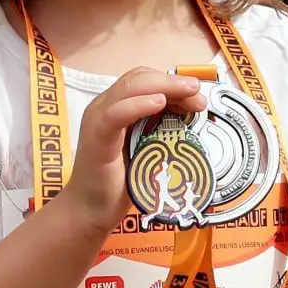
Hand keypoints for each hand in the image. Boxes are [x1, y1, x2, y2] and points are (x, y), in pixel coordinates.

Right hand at [63, 69, 205, 237]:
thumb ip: (159, 132)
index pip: (144, 80)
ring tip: (188, 92)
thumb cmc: (117, 183)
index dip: (173, 83)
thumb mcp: (145, 150)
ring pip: (129, 88)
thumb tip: (190, 122)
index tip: (197, 96)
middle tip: (198, 94)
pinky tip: (158, 103)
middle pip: (139, 78)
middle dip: (173, 82)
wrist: (88, 210)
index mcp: (116, 107)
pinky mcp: (97, 137)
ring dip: (163, 86)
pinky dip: (138, 105)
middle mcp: (104, 106)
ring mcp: (98, 119)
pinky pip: (116, 114)